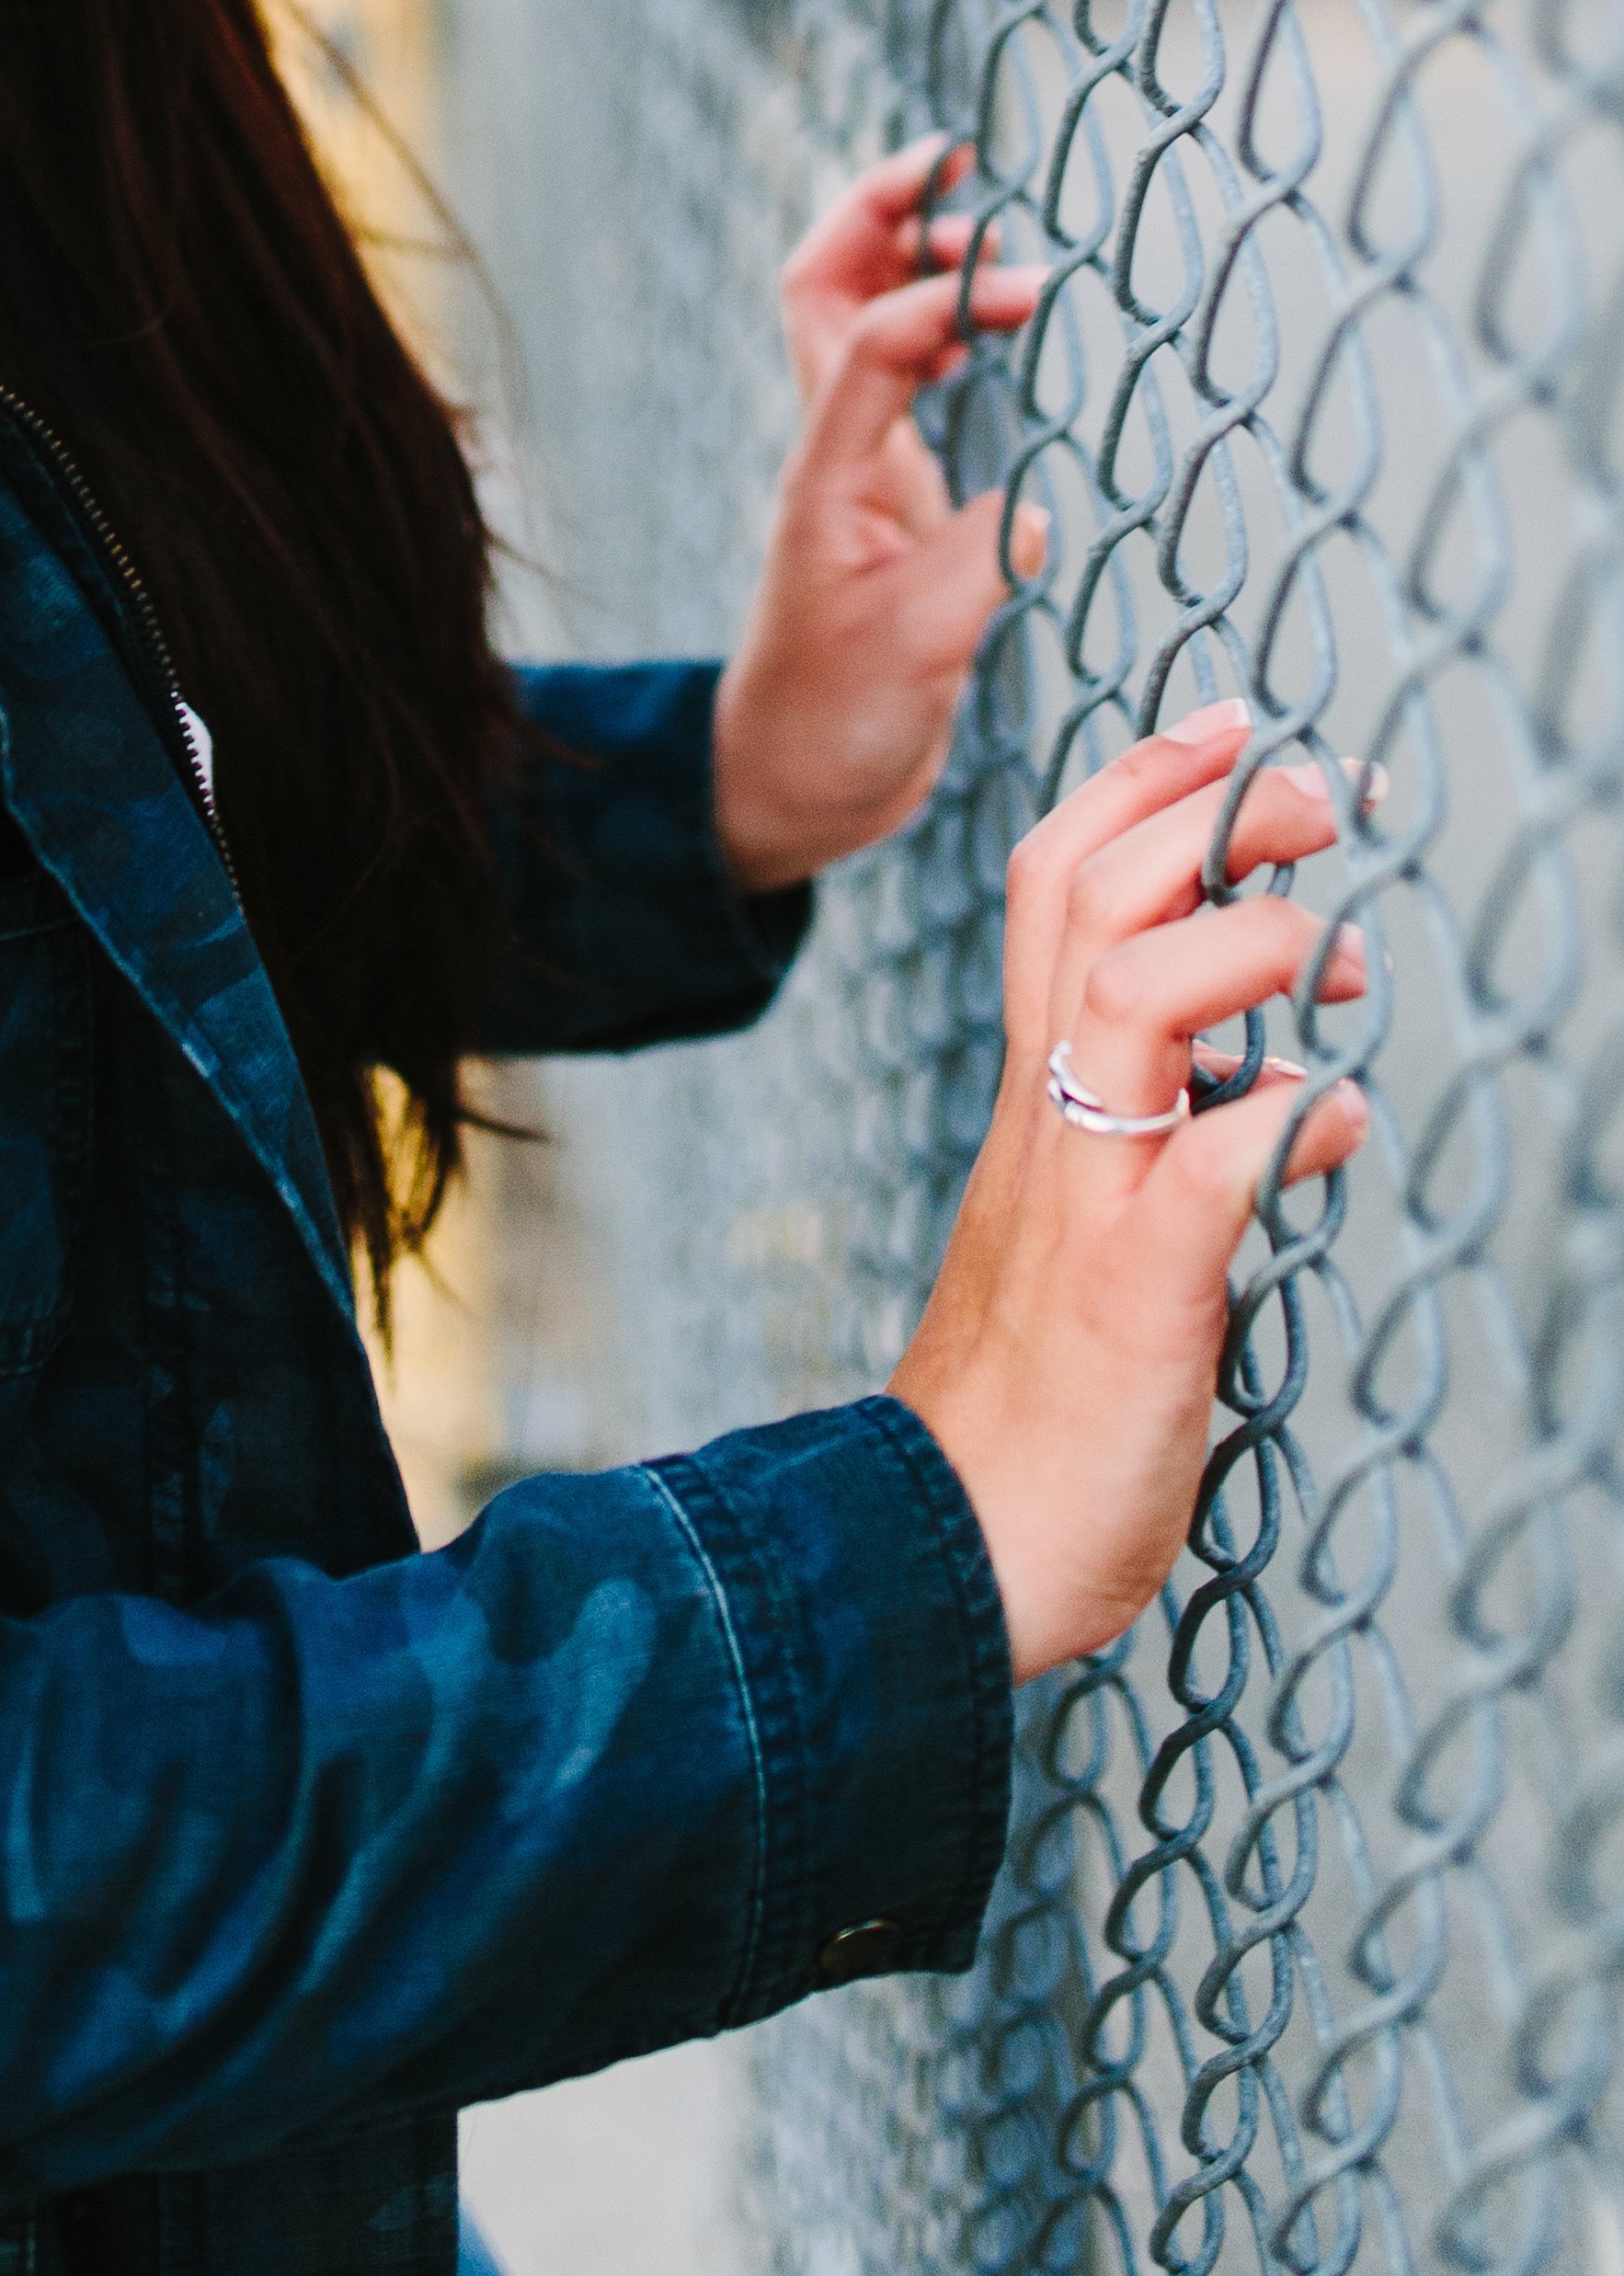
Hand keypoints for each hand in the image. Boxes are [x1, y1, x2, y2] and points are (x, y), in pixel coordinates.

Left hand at [711, 141, 1044, 890]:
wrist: (792, 787)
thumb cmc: (836, 726)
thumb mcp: (915, 656)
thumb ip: (973, 573)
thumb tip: (1031, 510)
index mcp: (826, 483)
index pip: (866, 347)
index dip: (941, 300)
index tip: (1029, 292)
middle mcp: (834, 459)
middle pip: (824, 291)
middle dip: (878, 211)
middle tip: (953, 158)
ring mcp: (858, 472)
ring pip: (855, 321)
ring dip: (902, 255)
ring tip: (978, 220)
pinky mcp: (891, 500)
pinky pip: (896, 376)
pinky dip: (933, 323)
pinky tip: (985, 317)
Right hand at [892, 699, 1369, 1673]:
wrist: (938, 1549)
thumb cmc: (1033, 1404)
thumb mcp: (1095, 1235)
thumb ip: (1164, 1152)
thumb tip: (1279, 1096)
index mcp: (1039, 1102)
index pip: (1055, 889)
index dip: (1140, 787)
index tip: (1233, 726)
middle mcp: (1050, 1127)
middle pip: (1086, 903)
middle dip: (1204, 815)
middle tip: (1316, 787)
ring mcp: (1085, 1204)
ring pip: (1127, 1004)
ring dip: (1241, 943)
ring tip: (1338, 953)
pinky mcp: (1131, 1301)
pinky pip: (1207, 1183)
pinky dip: (1281, 1133)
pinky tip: (1337, 1124)